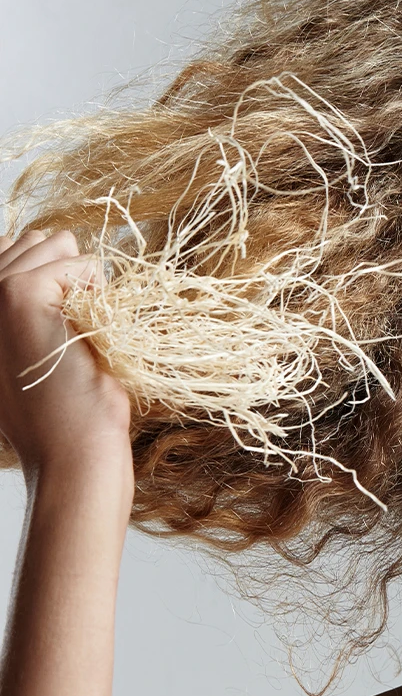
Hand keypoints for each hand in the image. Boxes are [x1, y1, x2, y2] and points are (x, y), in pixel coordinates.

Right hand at [0, 229, 131, 478]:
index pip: (11, 248)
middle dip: (69, 276)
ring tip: (75, 334)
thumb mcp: (34, 350)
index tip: (55, 328)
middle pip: (37, 240)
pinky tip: (84, 334)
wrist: (71, 455)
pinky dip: (97, 292)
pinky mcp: (19, 293)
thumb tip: (41, 241)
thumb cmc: (65, 412)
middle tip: (67, 335)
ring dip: (83, 283)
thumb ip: (26, 302)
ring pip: (57, 243)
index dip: (52, 277)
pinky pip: (79, 262)